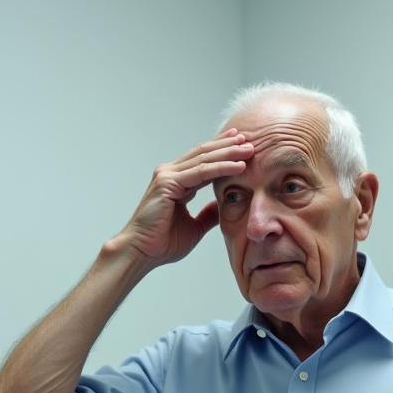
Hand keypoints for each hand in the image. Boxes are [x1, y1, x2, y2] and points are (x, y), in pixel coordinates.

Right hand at [116, 129, 253, 268]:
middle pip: (203, 153)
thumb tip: (221, 207)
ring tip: (249, 149)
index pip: (202, 160)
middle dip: (228, 146)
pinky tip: (238, 166)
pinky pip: (200, 172)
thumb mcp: (195, 226)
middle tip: (250, 140)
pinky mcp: (167, 183)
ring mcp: (167, 176)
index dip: (222, 151)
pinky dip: (221, 168)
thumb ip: (208, 214)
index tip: (241, 145)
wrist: (142, 253)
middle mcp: (170, 174)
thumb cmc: (162, 243)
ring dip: (228, 153)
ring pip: (204, 159)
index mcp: (175, 181)